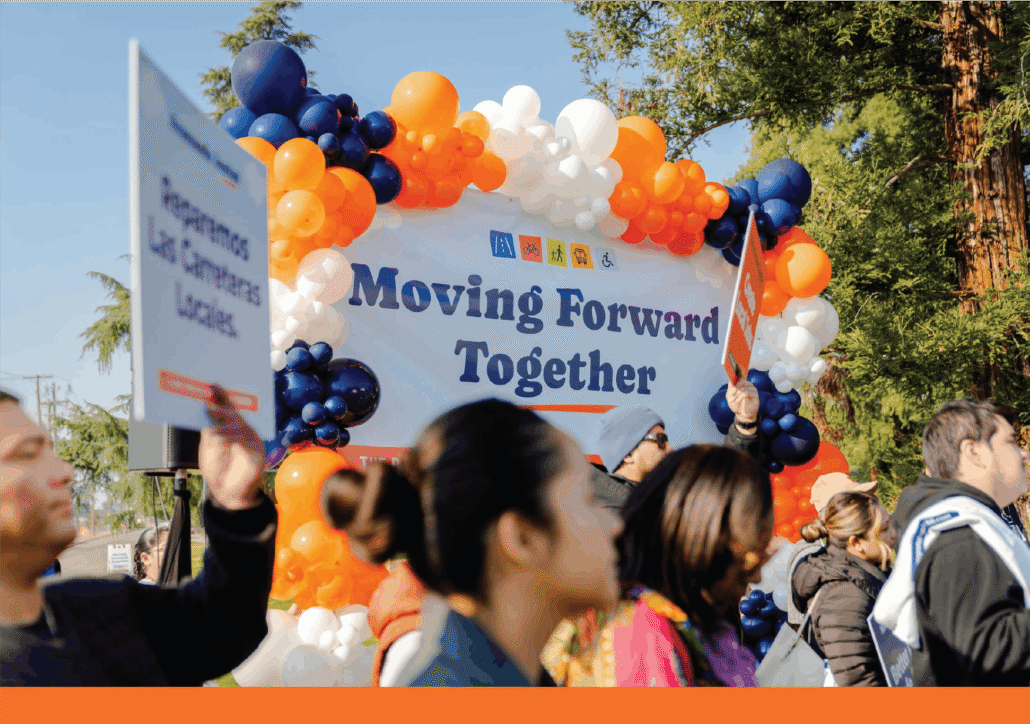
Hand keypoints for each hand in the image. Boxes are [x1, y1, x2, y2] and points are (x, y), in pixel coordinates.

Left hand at [199, 385, 265, 510]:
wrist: (228, 494)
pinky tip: (221, 440)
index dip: (222, 397)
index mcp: (231, 429)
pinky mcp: (257, 452)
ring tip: (213, 428)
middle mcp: (243, 432)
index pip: (228, 409)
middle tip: (211, 400)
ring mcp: (252, 441)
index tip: (213, 386)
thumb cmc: (219, 471)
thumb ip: (210, 432)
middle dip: (223, 407)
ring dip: (223, 426)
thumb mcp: (208, 449)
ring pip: (238, 426)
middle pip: (234, 414)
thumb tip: (210, 416)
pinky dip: (231, 439)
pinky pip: (244, 441)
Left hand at [726, 379, 758, 423]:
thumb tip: (731, 381)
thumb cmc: (736, 404)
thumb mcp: (730, 396)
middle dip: (734, 389)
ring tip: (732, 400)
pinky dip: (739, 397)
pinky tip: (736, 401)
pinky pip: (746, 393)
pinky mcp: (755, 395)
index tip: (730, 384)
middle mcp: (748, 385)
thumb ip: (730, 388)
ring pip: (743, 388)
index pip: (739, 376)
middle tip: (730, 395)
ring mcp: (753, 389)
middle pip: (741, 381)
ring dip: (736, 395)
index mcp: (742, 383)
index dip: (734, 380)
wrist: (741, 414)